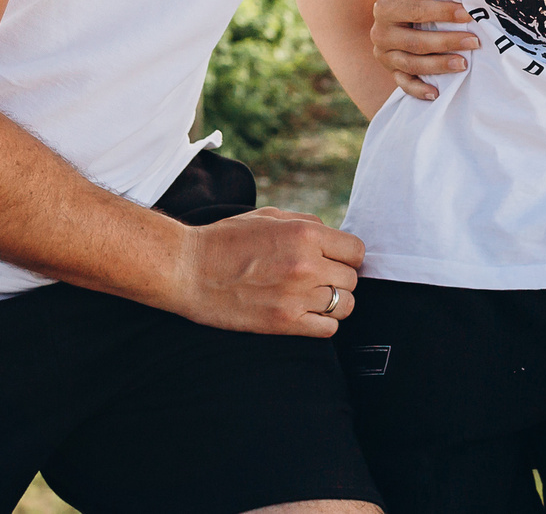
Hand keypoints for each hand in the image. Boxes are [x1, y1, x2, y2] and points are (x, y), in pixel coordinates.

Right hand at [172, 208, 364, 335]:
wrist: (188, 269)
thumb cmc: (226, 238)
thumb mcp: (270, 215)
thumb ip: (308, 223)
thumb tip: (333, 236)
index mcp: (306, 234)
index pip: (357, 251)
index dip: (347, 256)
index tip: (334, 259)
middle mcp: (307, 265)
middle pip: (352, 279)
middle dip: (338, 278)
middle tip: (318, 279)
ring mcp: (297, 297)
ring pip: (346, 305)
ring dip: (334, 302)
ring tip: (313, 297)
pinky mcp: (284, 323)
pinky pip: (328, 329)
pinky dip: (322, 323)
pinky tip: (305, 314)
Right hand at [372, 0, 477, 100]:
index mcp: (384, 7)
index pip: (416, 12)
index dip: (442, 13)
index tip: (469, 14)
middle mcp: (380, 32)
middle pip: (415, 42)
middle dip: (446, 43)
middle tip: (475, 41)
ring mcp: (384, 53)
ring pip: (411, 65)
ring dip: (438, 66)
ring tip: (464, 64)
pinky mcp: (391, 68)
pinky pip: (402, 83)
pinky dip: (417, 91)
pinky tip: (437, 93)